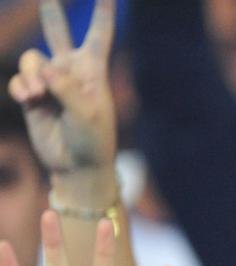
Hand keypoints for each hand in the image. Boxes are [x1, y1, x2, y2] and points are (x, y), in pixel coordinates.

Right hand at [8, 0, 116, 186]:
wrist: (77, 165)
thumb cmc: (92, 140)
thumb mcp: (86, 114)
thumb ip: (66, 88)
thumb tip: (45, 68)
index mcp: (93, 71)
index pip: (99, 35)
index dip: (102, 12)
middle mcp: (71, 71)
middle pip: (58, 33)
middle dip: (51, 13)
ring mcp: (50, 83)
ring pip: (31, 59)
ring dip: (31, 74)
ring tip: (38, 96)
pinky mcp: (33, 97)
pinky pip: (19, 81)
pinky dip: (21, 88)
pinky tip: (29, 99)